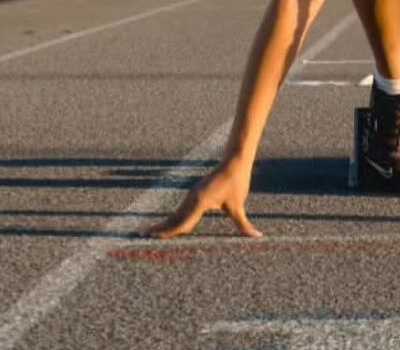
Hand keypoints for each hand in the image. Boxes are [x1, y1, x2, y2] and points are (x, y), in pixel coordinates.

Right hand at [142, 159, 261, 238]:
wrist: (235, 161)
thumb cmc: (237, 182)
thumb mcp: (238, 206)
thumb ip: (243, 225)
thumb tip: (257, 237)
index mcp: (200, 202)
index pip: (182, 222)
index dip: (169, 232)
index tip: (154, 239)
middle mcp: (192, 198)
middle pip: (174, 218)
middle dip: (160, 229)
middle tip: (142, 237)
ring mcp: (193, 195)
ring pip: (177, 213)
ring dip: (165, 224)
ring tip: (151, 234)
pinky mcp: (196, 193)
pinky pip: (182, 208)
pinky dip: (174, 218)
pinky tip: (170, 224)